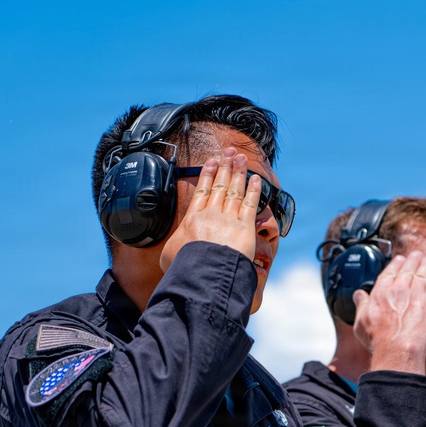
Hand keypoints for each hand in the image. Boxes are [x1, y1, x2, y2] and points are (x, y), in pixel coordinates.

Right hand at [159, 149, 260, 271]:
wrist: (204, 274)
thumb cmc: (186, 268)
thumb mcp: (168, 255)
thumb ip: (173, 245)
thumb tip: (173, 247)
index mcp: (193, 219)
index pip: (202, 191)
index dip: (208, 174)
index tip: (212, 162)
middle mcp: (212, 215)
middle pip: (220, 185)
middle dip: (225, 167)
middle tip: (229, 153)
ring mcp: (229, 219)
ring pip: (235, 191)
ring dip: (239, 173)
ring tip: (241, 158)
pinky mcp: (245, 228)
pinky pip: (251, 204)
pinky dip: (254, 191)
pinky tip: (257, 180)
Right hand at [352, 251, 425, 374]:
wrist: (398, 349)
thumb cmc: (379, 340)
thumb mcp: (361, 322)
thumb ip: (361, 305)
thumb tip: (359, 295)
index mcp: (382, 291)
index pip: (390, 271)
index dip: (397, 263)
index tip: (400, 260)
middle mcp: (399, 288)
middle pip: (408, 268)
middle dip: (414, 259)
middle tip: (418, 255)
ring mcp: (417, 293)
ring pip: (423, 272)